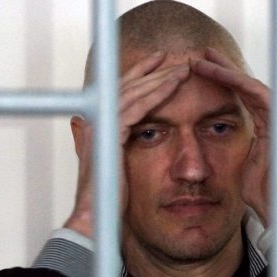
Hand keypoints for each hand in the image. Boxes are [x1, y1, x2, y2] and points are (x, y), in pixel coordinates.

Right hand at [65, 52, 188, 236]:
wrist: (94, 217)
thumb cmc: (106, 199)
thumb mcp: (113, 168)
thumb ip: (114, 149)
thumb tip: (119, 139)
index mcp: (97, 129)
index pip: (118, 95)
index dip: (138, 78)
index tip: (157, 66)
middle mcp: (96, 124)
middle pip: (125, 87)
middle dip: (151, 72)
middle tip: (173, 59)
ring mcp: (101, 128)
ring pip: (133, 93)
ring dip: (159, 78)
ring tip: (181, 68)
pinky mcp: (110, 135)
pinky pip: (137, 107)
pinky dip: (156, 93)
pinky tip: (173, 84)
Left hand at [190, 48, 276, 226]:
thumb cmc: (260, 191)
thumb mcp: (237, 162)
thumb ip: (229, 146)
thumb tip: (206, 142)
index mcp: (266, 124)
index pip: (241, 96)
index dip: (221, 82)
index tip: (199, 71)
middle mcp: (276, 116)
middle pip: (246, 84)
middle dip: (222, 68)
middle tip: (200, 55)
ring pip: (249, 83)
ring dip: (225, 70)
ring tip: (203, 59)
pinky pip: (257, 93)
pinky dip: (237, 81)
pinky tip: (219, 72)